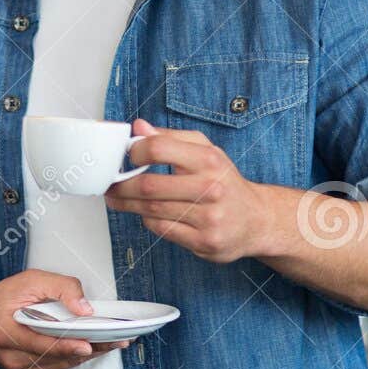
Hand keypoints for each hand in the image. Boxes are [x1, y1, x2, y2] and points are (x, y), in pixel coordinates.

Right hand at [0, 269, 128, 368]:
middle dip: (91, 347)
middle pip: (58, 355)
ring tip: (114, 341)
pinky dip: (77, 356)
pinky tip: (94, 346)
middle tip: (120, 339)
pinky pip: (60, 367)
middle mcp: (12, 357)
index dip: (65, 344)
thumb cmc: (3, 299)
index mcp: (4, 332)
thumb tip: (85, 309)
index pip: (39, 342)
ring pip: (63, 364)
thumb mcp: (29, 280)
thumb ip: (59, 288)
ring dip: (90, 353)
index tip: (88, 344)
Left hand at [105, 119, 272, 262]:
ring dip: (127, 204)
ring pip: (151, 210)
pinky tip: (144, 213)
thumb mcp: (206, 151)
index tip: (128, 156)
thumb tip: (139, 127)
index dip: (135, 152)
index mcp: (209, 160)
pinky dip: (147, 220)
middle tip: (110, 184)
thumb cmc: (225, 182)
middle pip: (149, 186)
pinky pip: (162, 229)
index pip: (159, 149)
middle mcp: (211, 189)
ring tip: (117, 198)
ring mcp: (208, 218)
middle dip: (121, 185)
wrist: (257, 220)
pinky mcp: (203, 241)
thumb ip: (171, 138)